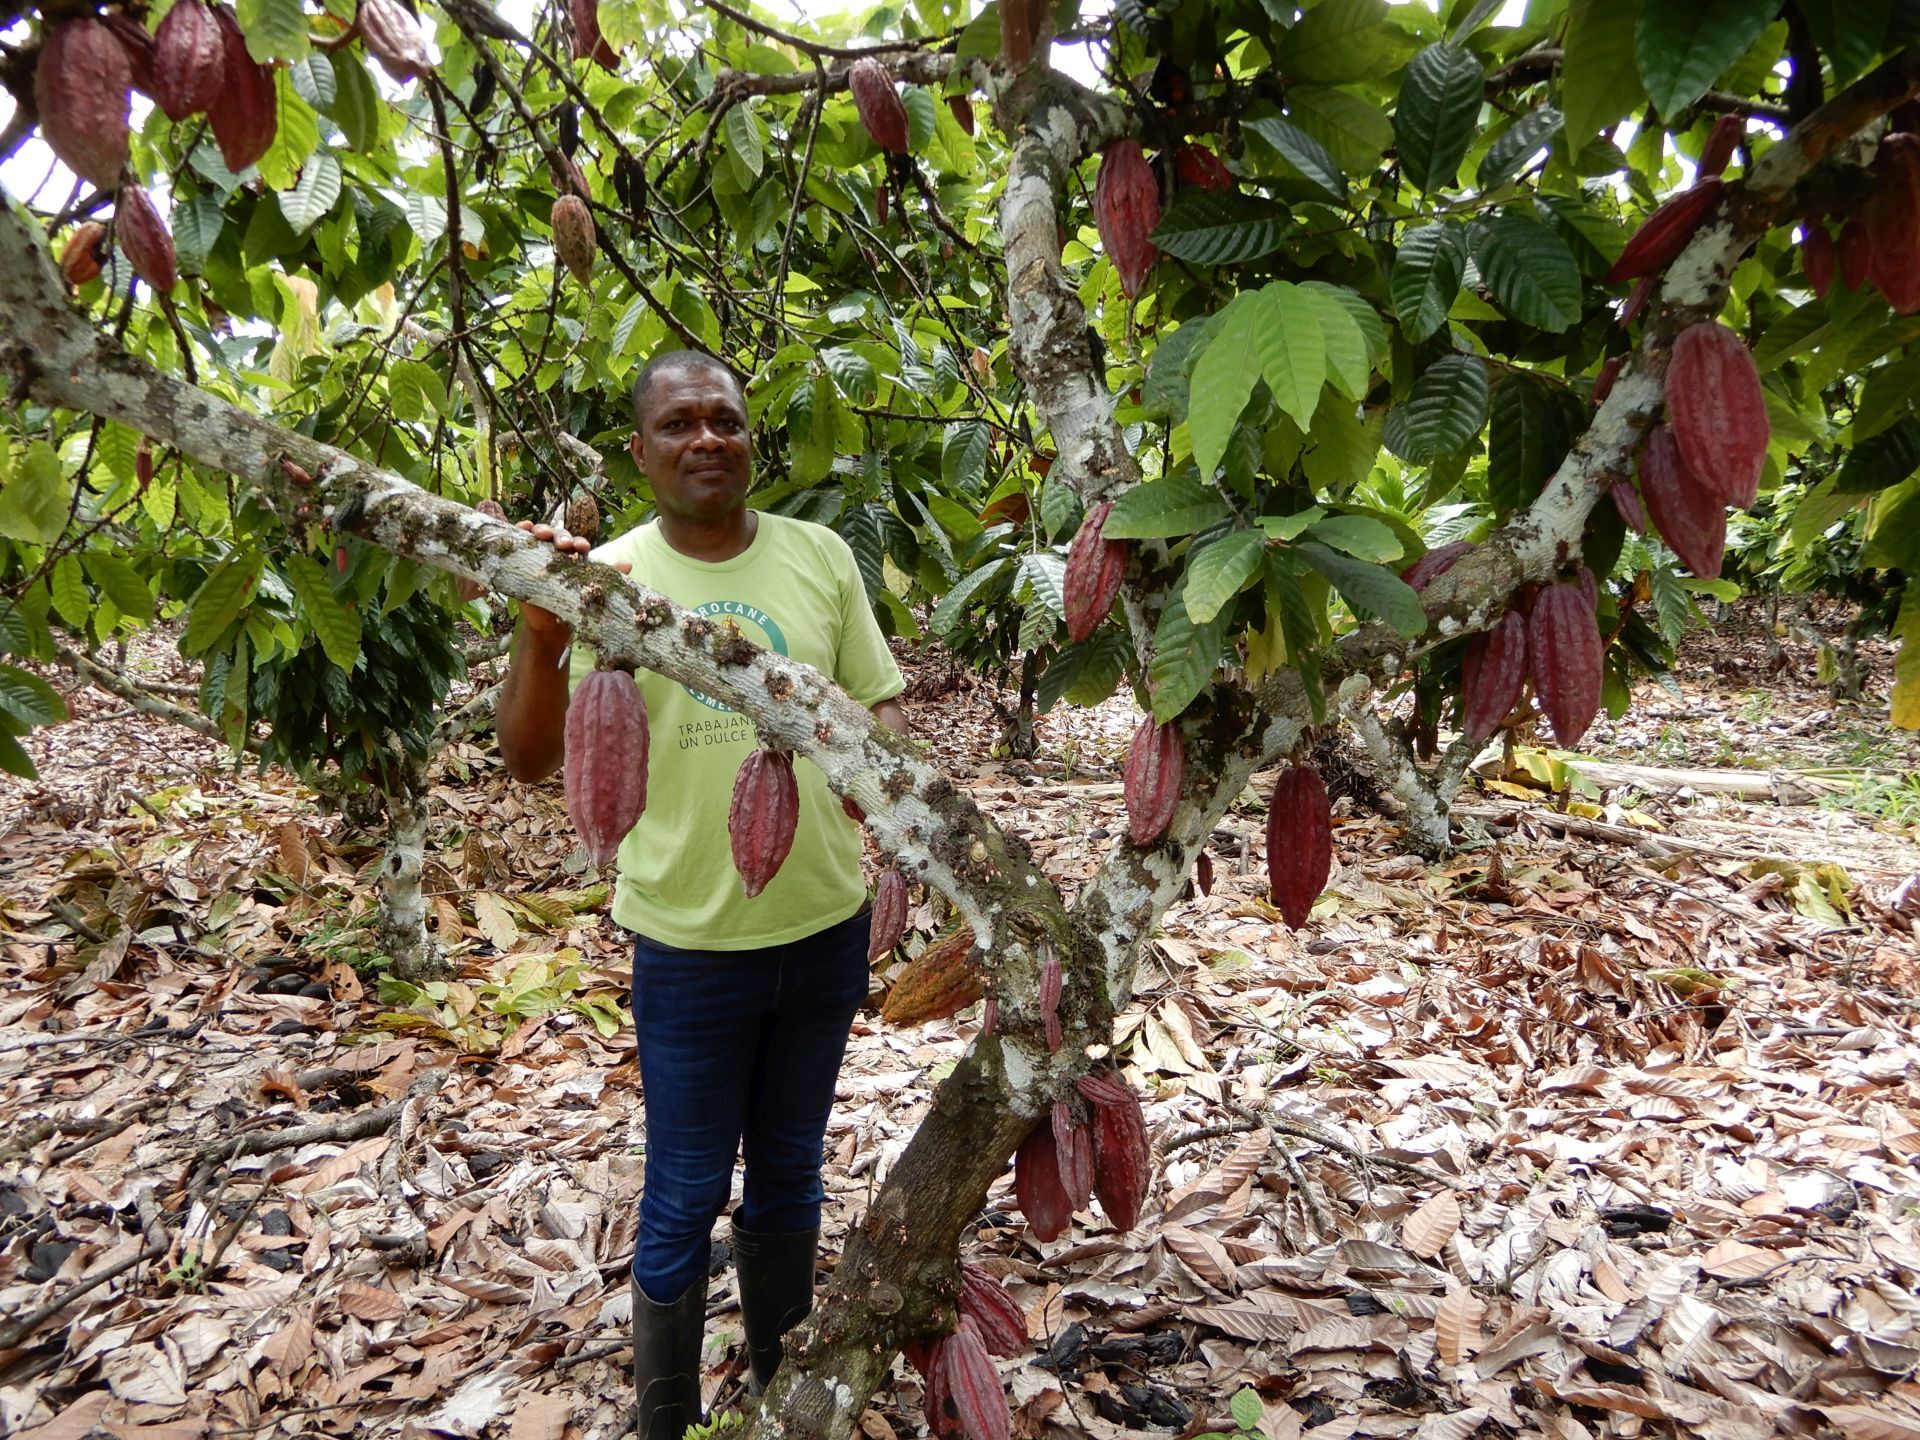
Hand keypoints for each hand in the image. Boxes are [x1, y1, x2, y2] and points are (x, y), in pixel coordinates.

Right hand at [512, 521, 630, 641]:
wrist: (551, 624)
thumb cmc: (573, 603)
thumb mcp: (590, 589)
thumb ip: (608, 576)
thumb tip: (628, 564)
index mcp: (574, 557)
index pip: (577, 544)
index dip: (579, 543)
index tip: (583, 548)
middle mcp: (557, 552)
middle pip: (559, 536)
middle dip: (562, 536)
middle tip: (564, 544)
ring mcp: (539, 554)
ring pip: (541, 535)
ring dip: (542, 530)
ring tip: (543, 534)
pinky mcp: (524, 559)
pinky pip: (522, 541)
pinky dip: (523, 530)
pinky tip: (524, 528)